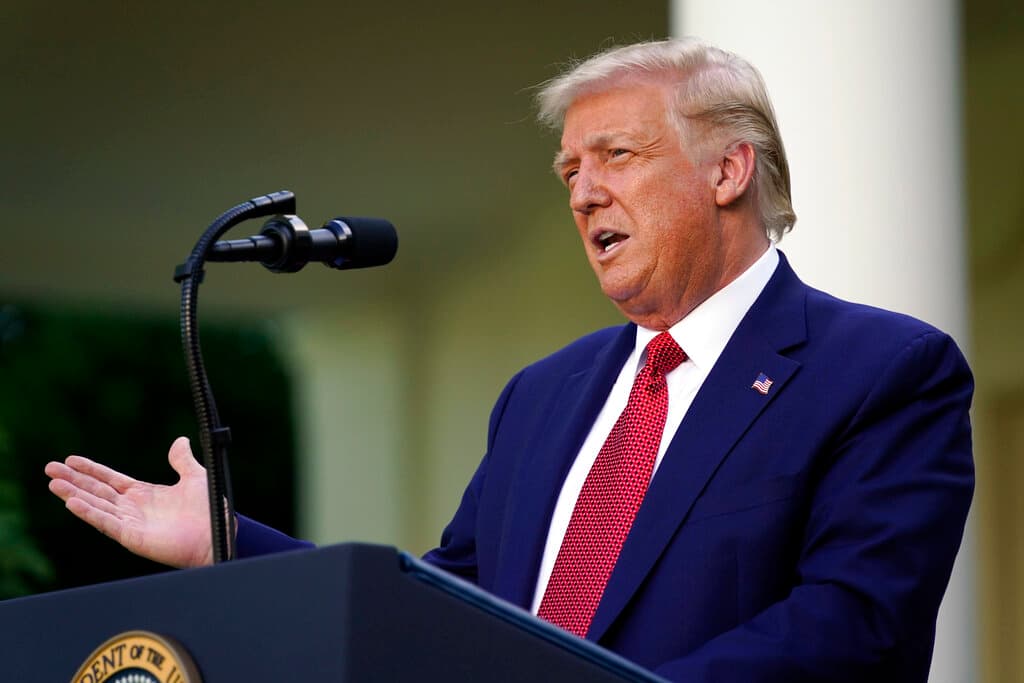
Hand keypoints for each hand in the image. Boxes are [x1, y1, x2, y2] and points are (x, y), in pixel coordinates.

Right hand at [45, 436, 213, 567]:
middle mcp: (133, 508)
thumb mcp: (194, 477)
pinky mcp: (132, 536)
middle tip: (50, 468)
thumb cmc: (209, 510)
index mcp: (144, 494)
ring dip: (74, 494)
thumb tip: (180, 440)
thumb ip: (182, 460)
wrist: (217, 533)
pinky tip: (72, 503)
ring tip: (53, 483)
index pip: (110, 479)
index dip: (90, 469)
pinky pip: (106, 523)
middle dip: (73, 480)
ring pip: (96, 506)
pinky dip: (89, 513)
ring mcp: (130, 522)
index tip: (70, 460)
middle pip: (96, 491)